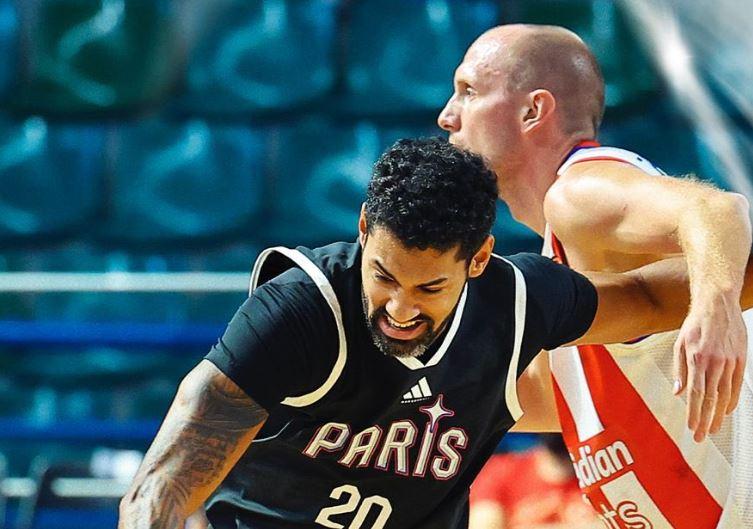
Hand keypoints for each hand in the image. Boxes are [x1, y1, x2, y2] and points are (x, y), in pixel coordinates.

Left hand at [673, 298, 746, 441]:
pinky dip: (732, 401)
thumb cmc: (695, 324)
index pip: (696, 393)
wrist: (718, 304)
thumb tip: (678, 393)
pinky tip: (726, 411)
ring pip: (726, 395)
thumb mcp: (679, 344)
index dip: (694, 413)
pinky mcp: (741, 359)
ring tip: (712, 429)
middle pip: (712, 399)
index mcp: (697, 358)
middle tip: (701, 437)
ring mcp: (730, 361)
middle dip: (705, 420)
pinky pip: (737, 385)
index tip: (690, 428)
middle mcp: (715, 362)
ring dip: (719, 415)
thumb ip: (679, 370)